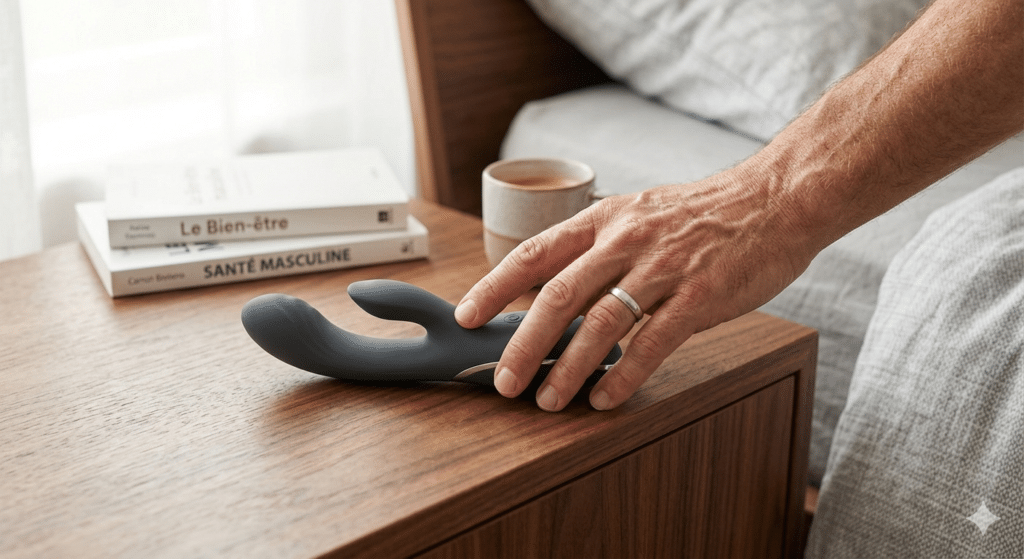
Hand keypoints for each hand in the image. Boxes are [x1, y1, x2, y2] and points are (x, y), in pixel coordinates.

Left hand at [454, 167, 815, 411]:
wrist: (776, 198)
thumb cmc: (706, 213)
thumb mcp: (641, 213)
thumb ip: (601, 248)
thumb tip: (557, 291)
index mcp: (605, 219)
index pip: (535, 254)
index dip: (496, 287)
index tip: (468, 316)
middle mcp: (626, 240)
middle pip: (557, 295)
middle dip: (523, 343)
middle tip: (504, 381)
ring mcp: (663, 268)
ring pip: (600, 323)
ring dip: (567, 368)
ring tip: (547, 400)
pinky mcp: (699, 295)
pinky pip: (652, 342)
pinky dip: (623, 375)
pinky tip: (605, 398)